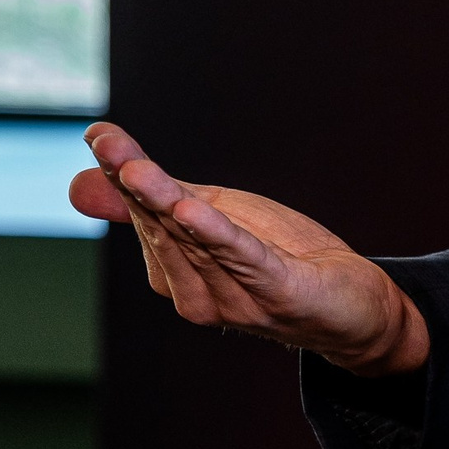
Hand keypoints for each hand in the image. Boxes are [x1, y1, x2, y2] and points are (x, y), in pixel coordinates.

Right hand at [69, 122, 429, 375]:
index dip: (120, 173)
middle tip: (106, 144)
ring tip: (136, 169)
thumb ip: (163, 198)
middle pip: (162, 224)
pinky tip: (193, 211)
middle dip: (134, 181)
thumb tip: (95, 173)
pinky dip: (217, 235)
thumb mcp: (220, 219)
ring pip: (193, 240)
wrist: (353, 313)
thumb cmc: (283, 262)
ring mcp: (235, 298)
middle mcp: (196, 292)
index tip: (98, 135)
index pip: (146, 214)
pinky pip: (244, 260)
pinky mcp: (279, 292)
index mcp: (179, 273)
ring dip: (164, 202)